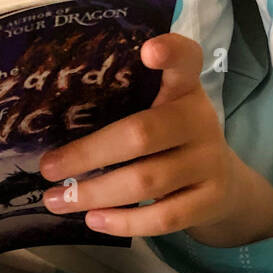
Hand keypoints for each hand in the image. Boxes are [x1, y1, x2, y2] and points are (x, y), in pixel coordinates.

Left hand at [37, 32, 256, 241]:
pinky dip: (124, 222)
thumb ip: (122, 103)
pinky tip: (94, 219)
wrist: (225, 185)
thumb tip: (47, 124)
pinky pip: (164, 217)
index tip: (147, 50)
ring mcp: (209, 162)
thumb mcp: (159, 109)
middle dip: (87, 154)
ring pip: (146, 181)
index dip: (170, 52)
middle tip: (47, 168)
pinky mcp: (210, 200)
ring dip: (95, 194)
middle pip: (141, 134)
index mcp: (184, 88)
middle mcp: (200, 120)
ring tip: (56, 200)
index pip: (186, 60)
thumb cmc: (171, 139)